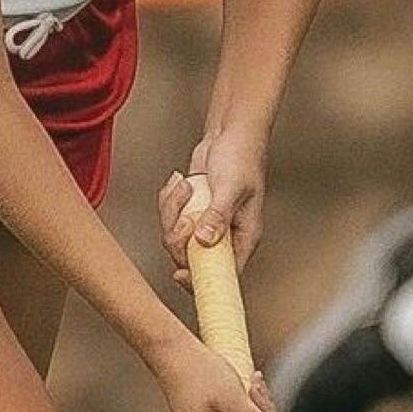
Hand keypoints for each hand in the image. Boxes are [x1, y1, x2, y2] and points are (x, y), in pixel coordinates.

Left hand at [160, 135, 267, 286]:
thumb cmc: (242, 158)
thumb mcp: (231, 186)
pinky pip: (169, 218)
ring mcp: (205, 224)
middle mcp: (224, 235)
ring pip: (175, 237)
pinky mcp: (192, 212)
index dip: (200, 278)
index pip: (224, 273)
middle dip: (178, 234)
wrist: (230, 133)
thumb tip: (204, 241)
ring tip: (186, 186)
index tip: (180, 274)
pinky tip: (182, 182)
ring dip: (172, 210)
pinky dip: (169, 199)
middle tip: (185, 213)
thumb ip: (218, 215)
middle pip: (190, 257)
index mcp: (243, 236)